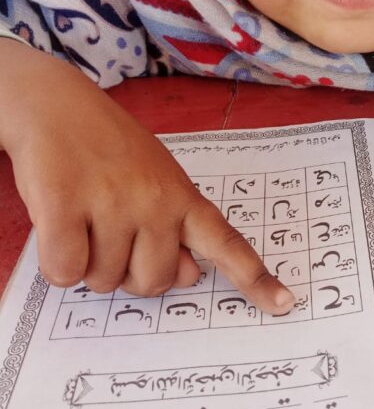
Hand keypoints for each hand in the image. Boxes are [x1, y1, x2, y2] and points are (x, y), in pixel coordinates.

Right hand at [0, 40, 293, 313]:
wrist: (55, 105)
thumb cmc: (108, 148)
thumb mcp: (157, 180)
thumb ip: (176, 228)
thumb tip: (189, 276)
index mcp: (183, 195)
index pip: (225, 241)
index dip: (254, 278)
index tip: (283, 303)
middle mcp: (156, 201)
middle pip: (154, 283)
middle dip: (129, 273)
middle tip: (111, 233)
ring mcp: (114, 203)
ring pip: (105, 281)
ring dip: (89, 264)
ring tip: (84, 217)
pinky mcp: (67, 206)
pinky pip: (68, 271)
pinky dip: (58, 262)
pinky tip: (59, 224)